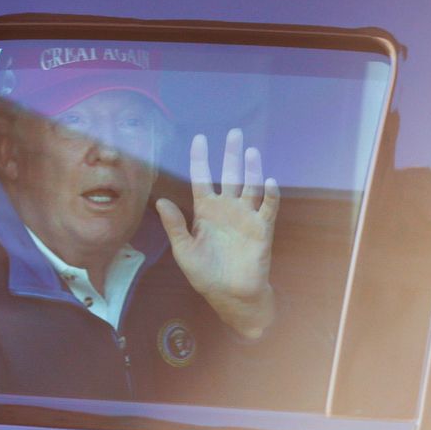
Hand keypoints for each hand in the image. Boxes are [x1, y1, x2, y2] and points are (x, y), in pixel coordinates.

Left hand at [156, 128, 279, 339]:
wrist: (230, 296)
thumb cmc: (205, 274)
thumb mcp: (183, 250)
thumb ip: (174, 226)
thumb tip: (160, 201)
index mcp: (205, 211)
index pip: (203, 179)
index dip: (201, 159)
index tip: (200, 139)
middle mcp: (227, 209)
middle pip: (230, 175)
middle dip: (232, 155)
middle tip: (235, 133)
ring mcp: (245, 217)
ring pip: (250, 187)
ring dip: (251, 170)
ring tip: (251, 152)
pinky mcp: (261, 229)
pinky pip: (267, 208)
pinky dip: (269, 194)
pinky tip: (269, 180)